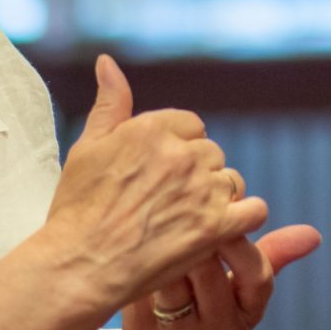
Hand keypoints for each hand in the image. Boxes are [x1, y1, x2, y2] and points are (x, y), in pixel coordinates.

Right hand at [39, 54, 267, 313]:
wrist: (78, 268)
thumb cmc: (76, 211)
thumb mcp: (87, 147)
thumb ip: (110, 103)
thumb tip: (107, 61)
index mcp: (152, 129)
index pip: (191, 125)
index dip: (178, 150)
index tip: (160, 175)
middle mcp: (182, 154)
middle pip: (211, 153)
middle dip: (196, 174)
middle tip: (169, 202)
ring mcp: (201, 190)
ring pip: (231, 180)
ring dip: (217, 197)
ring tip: (187, 220)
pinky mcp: (216, 227)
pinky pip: (253, 210)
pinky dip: (243, 219)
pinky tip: (222, 229)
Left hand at [111, 225, 322, 329]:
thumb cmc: (206, 312)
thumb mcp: (242, 293)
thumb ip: (272, 255)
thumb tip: (314, 234)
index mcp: (247, 312)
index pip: (257, 276)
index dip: (243, 244)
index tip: (229, 216)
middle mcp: (218, 329)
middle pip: (209, 275)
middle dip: (198, 237)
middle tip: (185, 206)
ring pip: (173, 283)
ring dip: (166, 248)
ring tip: (160, 221)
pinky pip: (142, 291)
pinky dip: (138, 263)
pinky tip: (135, 242)